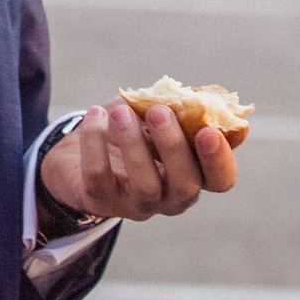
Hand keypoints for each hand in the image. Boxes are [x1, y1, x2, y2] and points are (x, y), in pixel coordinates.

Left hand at [41, 101, 239, 222]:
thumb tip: (206, 96)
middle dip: (174, 146)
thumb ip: (180, 107)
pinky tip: (95, 115)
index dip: (219, 160)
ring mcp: (136, 204)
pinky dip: (96, 143)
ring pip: (146, 187)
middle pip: (186, 185)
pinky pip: (99, 177)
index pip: (220, 180)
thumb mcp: (157, 112)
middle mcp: (171, 197)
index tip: (209, 131)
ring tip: (121, 112)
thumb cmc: (130, 127)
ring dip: (135, 145)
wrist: (78, 147)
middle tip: (158, 112)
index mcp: (193, 173)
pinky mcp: (100, 200)